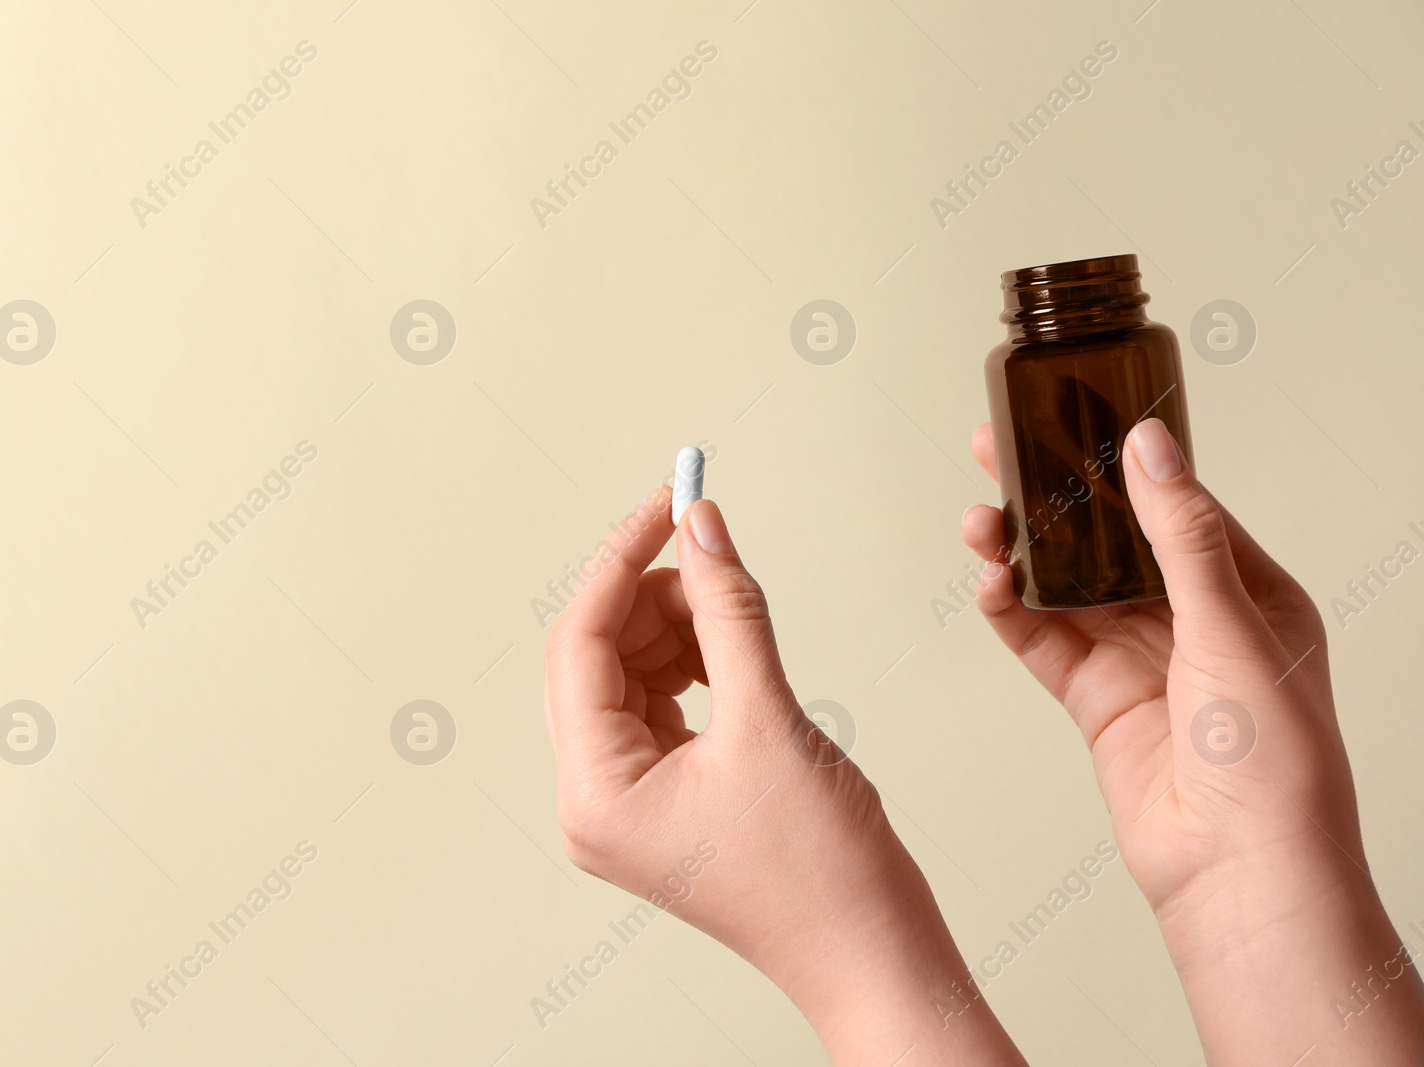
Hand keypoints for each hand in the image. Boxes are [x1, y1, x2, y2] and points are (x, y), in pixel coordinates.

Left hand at [545, 485, 1024, 1065]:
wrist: (872, 951)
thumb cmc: (824, 871)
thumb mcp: (771, 718)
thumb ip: (728, 611)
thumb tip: (701, 527)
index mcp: (593, 792)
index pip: (579, 644)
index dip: (622, 561)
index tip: (667, 501)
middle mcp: (593, 800)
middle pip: (597, 657)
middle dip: (652, 596)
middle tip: (710, 548)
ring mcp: (627, 803)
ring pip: (629, 675)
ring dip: (677, 627)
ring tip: (734, 611)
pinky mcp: (664, 799)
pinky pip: (659, 704)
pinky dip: (693, 664)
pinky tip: (732, 650)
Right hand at [963, 418, 1423, 1063]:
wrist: (1238, 871)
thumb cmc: (1274, 762)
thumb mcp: (1233, 627)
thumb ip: (1181, 535)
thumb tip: (1149, 447)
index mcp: (1245, 589)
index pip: (1171, 503)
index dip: (1115, 461)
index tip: (1068, 418)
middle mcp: (1189, 619)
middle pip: (1104, 538)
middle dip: (1050, 496)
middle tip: (995, 450)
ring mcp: (1138, 659)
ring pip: (1064, 585)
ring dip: (1020, 551)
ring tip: (979, 522)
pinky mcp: (1095, 700)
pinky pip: (1042, 641)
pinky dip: (1011, 611)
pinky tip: (991, 585)